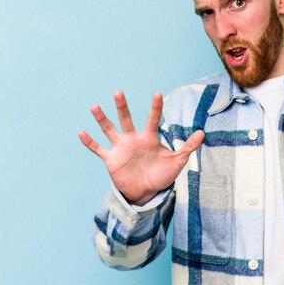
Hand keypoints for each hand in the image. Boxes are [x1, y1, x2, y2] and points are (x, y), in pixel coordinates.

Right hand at [79, 91, 203, 205]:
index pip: (152, 119)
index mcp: (149, 138)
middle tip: (118, 93)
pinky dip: (90, 143)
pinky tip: (81, 133)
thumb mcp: (177, 161)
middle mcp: (133, 139)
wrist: (147, 191)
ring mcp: (121, 148)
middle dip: (122, 107)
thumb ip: (188, 147)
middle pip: (126, 119)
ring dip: (102, 119)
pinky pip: (98, 149)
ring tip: (94, 107)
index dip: (155, 108)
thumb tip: (202, 133)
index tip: (157, 94)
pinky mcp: (111, 160)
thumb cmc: (162, 174)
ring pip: (110, 130)